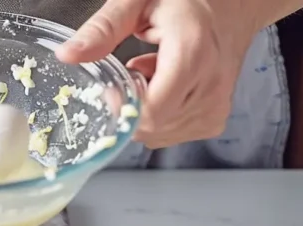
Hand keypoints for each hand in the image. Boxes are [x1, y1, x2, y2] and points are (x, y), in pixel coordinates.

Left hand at [56, 0, 259, 148]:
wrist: (235, 3)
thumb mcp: (139, 1)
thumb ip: (103, 28)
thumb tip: (67, 55)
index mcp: (193, 55)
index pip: (151, 112)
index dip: (124, 106)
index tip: (116, 84)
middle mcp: (211, 86)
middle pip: (151, 127)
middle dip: (132, 104)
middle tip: (138, 68)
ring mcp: (216, 106)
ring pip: (158, 134)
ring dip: (145, 110)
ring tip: (156, 73)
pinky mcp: (215, 119)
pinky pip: (172, 134)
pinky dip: (160, 116)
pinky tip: (167, 87)